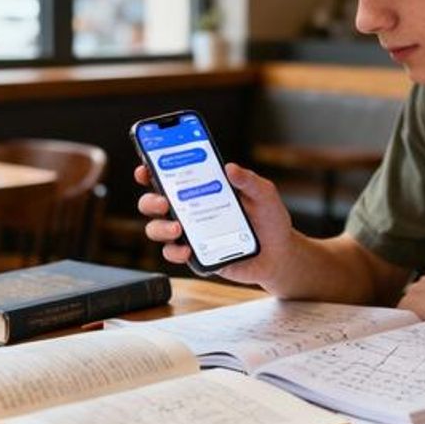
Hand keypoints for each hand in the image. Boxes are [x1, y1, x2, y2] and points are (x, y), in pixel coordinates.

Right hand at [135, 162, 294, 287]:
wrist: (279, 254)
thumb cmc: (269, 220)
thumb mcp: (264, 195)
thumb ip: (249, 181)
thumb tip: (230, 168)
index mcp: (202, 189)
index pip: (170, 176)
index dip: (151, 170)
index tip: (145, 169)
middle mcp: (190, 210)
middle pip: (154, 202)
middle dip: (150, 200)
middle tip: (164, 202)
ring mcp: (190, 233)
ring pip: (157, 229)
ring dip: (160, 228)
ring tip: (177, 229)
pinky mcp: (195, 255)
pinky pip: (173, 253)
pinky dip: (175, 252)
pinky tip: (188, 249)